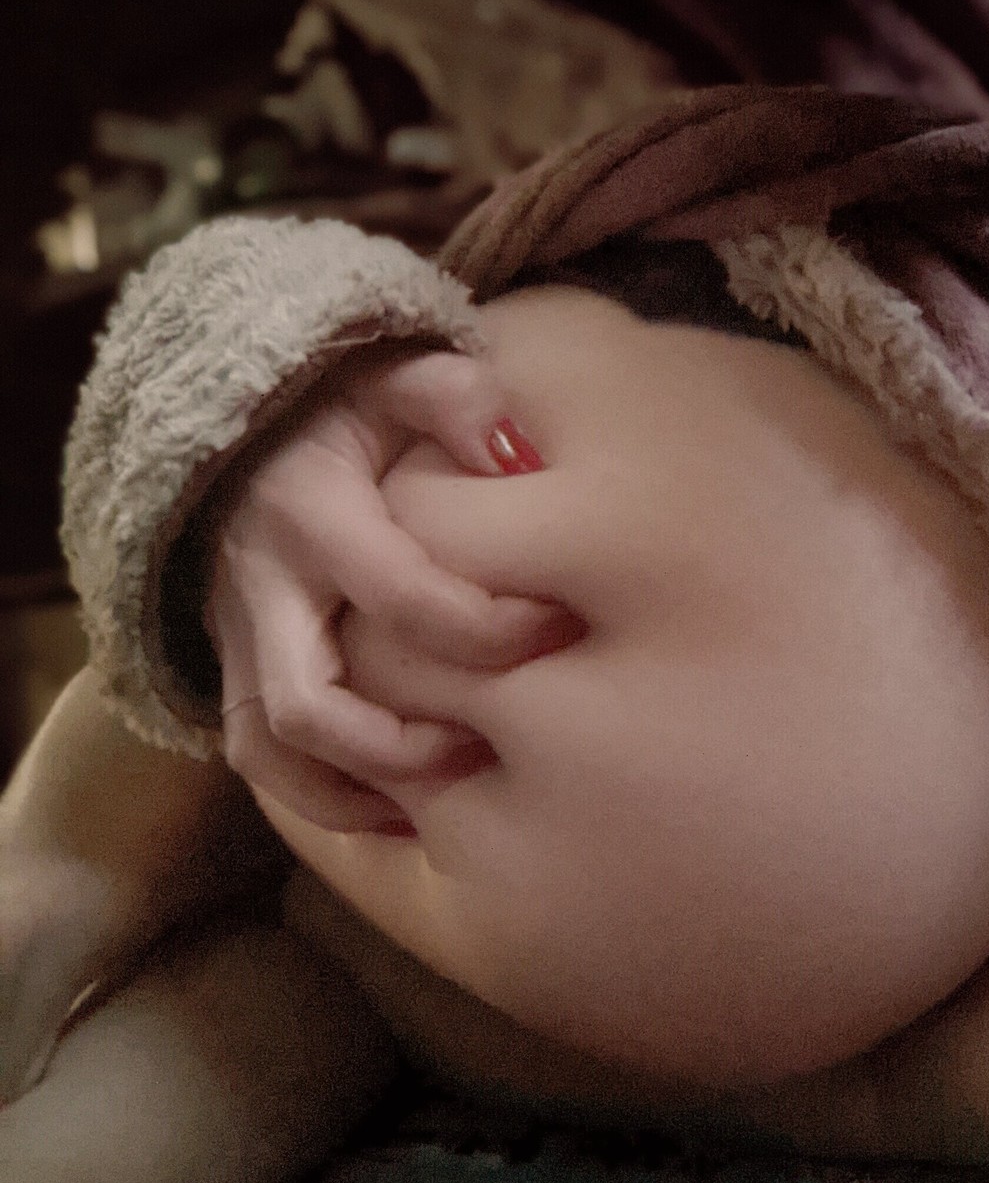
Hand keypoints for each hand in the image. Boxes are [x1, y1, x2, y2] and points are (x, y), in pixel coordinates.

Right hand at [206, 347, 575, 833]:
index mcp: (308, 509)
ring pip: (272, 750)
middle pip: (311, 705)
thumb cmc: (344, 405)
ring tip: (456, 779)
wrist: (240, 417)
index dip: (490, 628)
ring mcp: (235, 634)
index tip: (561, 625)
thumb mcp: (395, 377)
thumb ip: (455, 398)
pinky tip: (410, 805)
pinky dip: (329, 797)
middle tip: (498, 737)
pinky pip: (261, 761)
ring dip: (363, 784)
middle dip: (408, 744)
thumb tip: (519, 454)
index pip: (402, 598)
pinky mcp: (233, 665)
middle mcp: (260, 585)